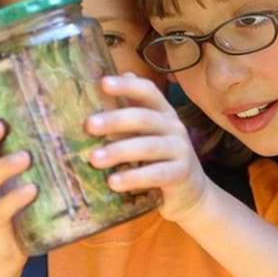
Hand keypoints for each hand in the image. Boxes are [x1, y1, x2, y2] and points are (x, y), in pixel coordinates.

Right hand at [0, 103, 36, 271]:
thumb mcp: (4, 180)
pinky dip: (15, 198)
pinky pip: (0, 210)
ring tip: (25, 157)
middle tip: (0, 124)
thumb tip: (33, 122)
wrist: (0, 257)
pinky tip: (32, 189)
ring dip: (2, 167)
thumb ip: (10, 154)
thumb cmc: (7, 210)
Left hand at [86, 73, 210, 221]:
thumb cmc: (156, 158)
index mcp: (162, 111)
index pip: (147, 91)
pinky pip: (156, 174)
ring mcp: (180, 149)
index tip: (102, 83)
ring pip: (147, 146)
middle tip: (88, 125)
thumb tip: (100, 84)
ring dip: (119, 151)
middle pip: (143, 118)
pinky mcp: (181, 173)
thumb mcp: (142, 134)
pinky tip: (113, 182)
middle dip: (114, 120)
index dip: (126, 86)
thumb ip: (125, 113)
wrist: (189, 193)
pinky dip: (133, 178)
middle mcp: (173, 126)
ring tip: (94, 159)